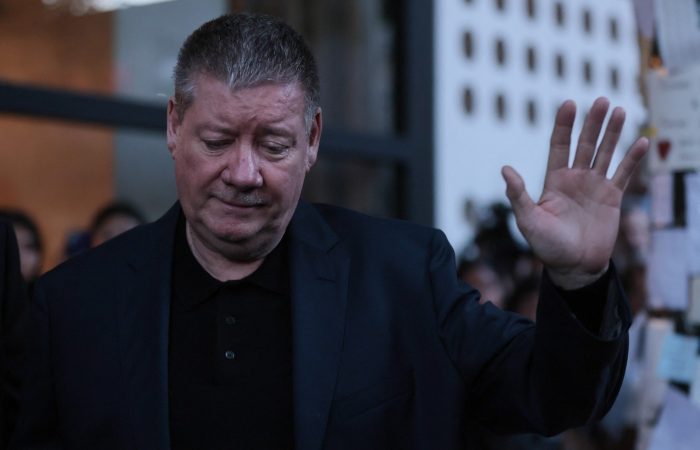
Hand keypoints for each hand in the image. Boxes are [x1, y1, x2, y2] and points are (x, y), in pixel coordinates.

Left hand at [501, 97, 647, 288]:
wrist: (573, 267)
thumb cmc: (547, 246)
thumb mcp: (528, 220)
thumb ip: (518, 195)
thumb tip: (505, 169)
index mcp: (553, 180)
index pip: (559, 145)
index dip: (564, 125)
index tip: (569, 104)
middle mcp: (574, 178)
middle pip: (584, 144)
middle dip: (592, 123)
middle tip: (601, 100)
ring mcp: (594, 187)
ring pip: (605, 153)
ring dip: (613, 133)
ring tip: (620, 110)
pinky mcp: (612, 198)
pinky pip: (624, 174)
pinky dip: (632, 159)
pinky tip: (640, 141)